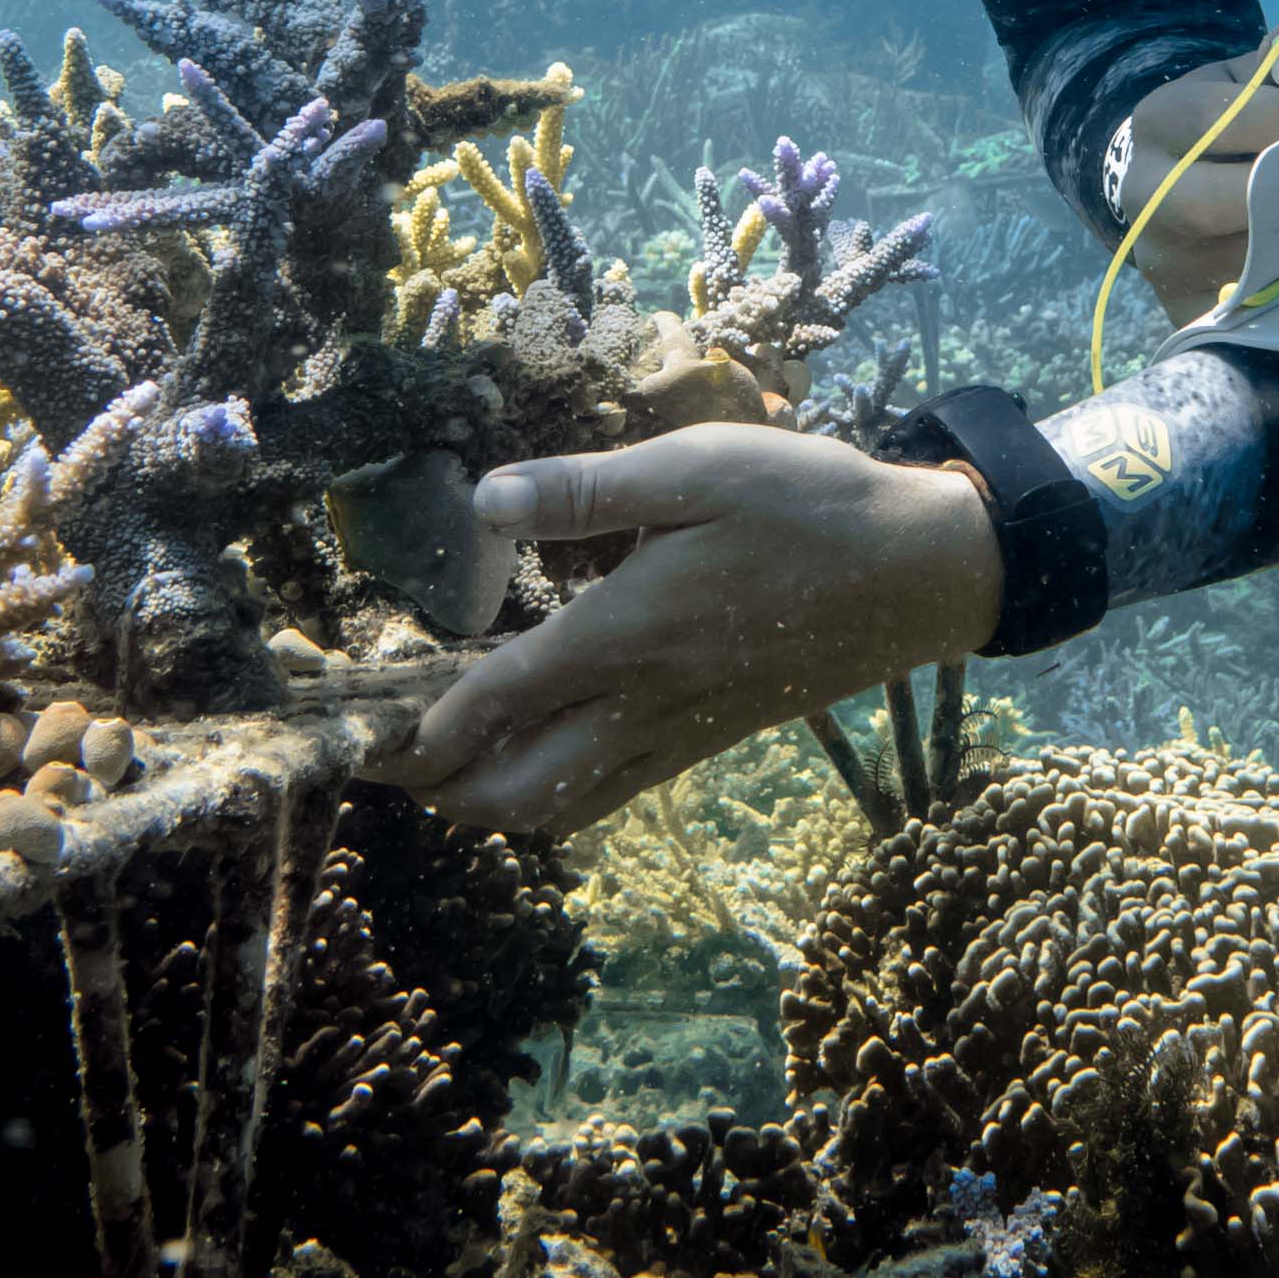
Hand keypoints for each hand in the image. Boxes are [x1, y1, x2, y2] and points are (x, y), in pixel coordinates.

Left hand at [369, 427, 1004, 840]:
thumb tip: (480, 500)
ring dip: (484, 805)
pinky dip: (548, 800)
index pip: (495, 703)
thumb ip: (584, 491)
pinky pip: (607, 797)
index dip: (419, 729)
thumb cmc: (809, 504)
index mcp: (627, 633)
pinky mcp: (707, 741)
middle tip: (379, 756)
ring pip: (557, 810)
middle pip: (511, 791)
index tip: (358, 735)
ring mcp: (678, 733)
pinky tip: (528, 765)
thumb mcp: (698, 467)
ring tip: (435, 771)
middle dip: (435, 789)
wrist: (920, 575)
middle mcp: (644, 702)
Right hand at [1108, 25, 1278, 321]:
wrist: (1157, 189)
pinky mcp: (1182, 308)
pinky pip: (1247, 315)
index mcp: (1160, 121)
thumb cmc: (1218, 130)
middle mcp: (1147, 192)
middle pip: (1223, 201)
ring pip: (1245, 262)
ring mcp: (1162, 258)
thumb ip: (1276, 64)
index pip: (1228, 116)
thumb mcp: (1236, 83)